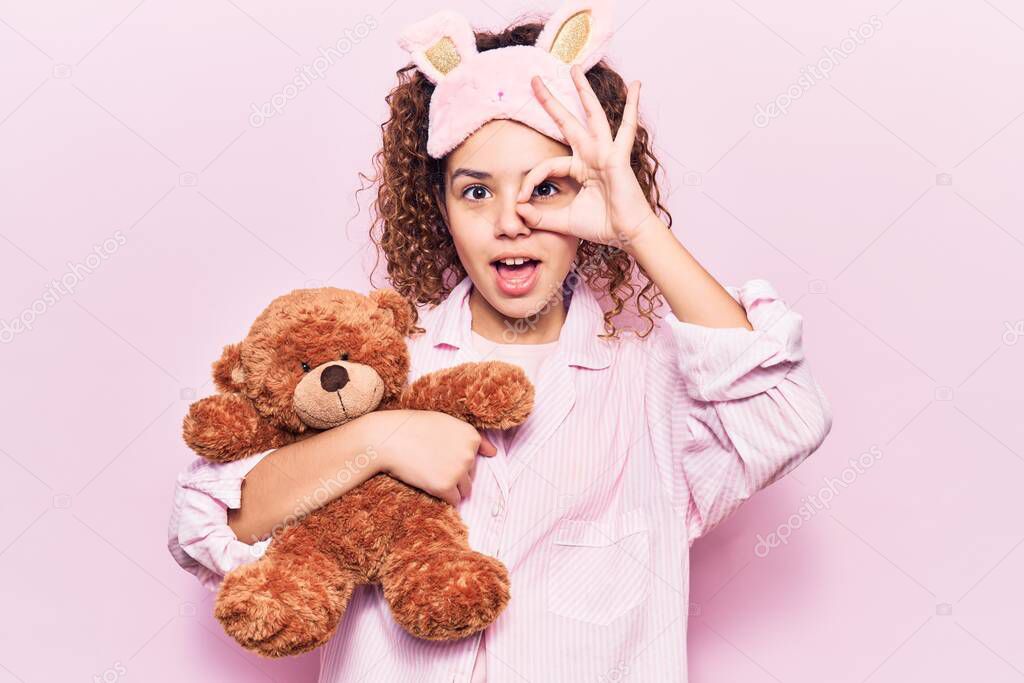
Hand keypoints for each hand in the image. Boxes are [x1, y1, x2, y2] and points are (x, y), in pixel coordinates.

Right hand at [361, 410, 496, 506]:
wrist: (387, 439)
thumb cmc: (413, 429)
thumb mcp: (446, 423)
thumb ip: (470, 438)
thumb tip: (494, 453)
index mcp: (471, 435)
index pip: (475, 457)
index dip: (454, 457)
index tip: (439, 453)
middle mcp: (469, 453)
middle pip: (470, 474)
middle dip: (453, 472)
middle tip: (429, 460)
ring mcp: (458, 471)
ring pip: (465, 489)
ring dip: (449, 486)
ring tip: (428, 471)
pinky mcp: (446, 486)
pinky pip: (454, 500)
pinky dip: (442, 496)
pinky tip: (427, 482)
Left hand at [515, 64, 656, 247]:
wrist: (625, 235)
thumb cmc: (601, 226)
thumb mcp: (562, 220)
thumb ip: (539, 215)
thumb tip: (517, 210)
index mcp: (580, 168)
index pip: (548, 164)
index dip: (531, 180)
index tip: (521, 200)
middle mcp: (592, 156)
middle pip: (567, 122)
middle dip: (551, 102)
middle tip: (535, 80)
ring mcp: (606, 153)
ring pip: (592, 116)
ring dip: (583, 91)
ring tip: (574, 69)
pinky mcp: (618, 157)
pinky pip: (626, 128)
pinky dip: (632, 106)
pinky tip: (637, 86)